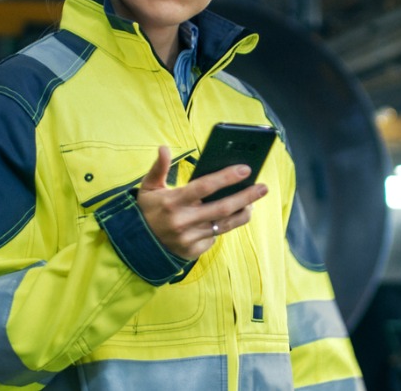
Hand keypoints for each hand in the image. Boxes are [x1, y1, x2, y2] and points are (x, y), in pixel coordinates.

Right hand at [135, 145, 267, 259]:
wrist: (137, 245)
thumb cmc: (147, 210)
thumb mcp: (148, 188)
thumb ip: (158, 168)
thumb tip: (163, 148)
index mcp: (172, 201)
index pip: (205, 187)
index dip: (227, 177)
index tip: (246, 169)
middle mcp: (183, 221)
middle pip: (222, 208)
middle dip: (246, 196)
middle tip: (263, 188)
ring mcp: (189, 238)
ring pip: (224, 225)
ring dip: (242, 213)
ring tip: (253, 203)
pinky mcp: (193, 251)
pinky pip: (215, 237)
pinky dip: (222, 227)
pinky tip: (228, 218)